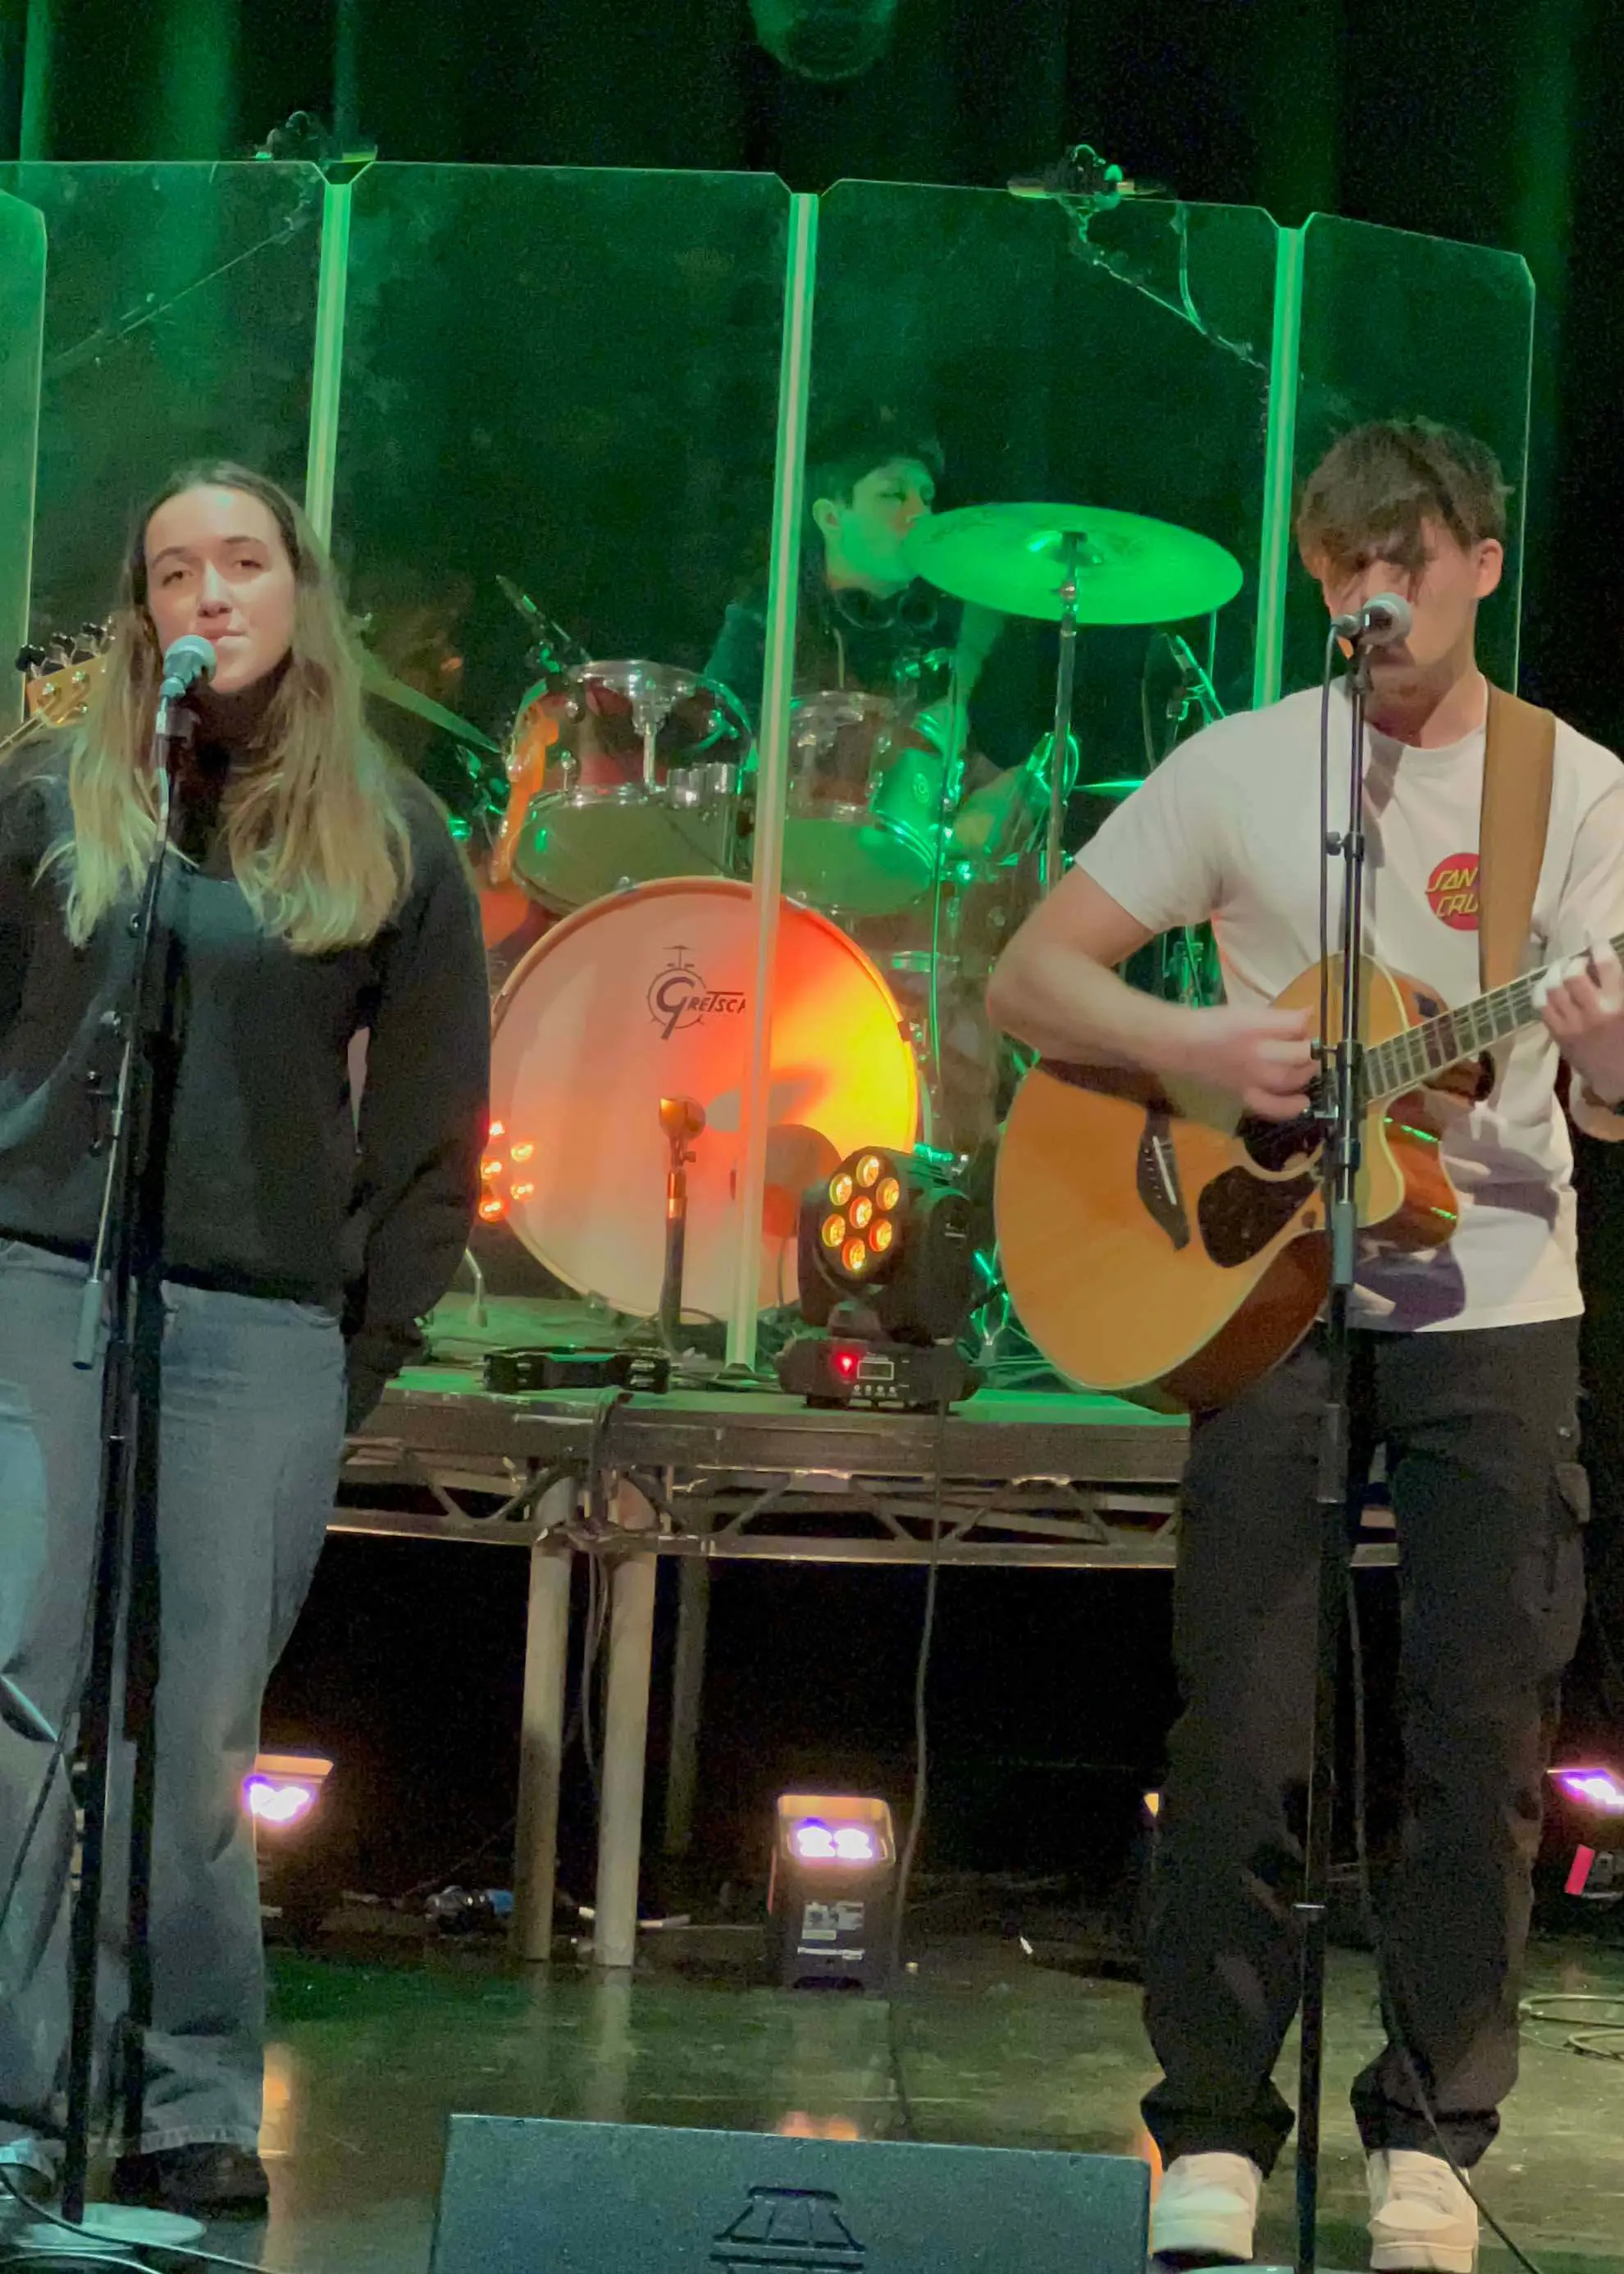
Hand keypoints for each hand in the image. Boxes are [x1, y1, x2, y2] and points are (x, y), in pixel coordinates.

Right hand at [1174, 1003, 1316, 1120]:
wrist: (1180, 1045)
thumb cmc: (1212, 1023)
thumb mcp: (1247, 1011)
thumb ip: (1279, 1016)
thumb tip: (1308, 1014)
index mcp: (1255, 1026)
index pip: (1295, 1024)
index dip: (1306, 1020)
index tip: (1304, 1019)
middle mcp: (1256, 1054)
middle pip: (1299, 1054)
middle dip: (1310, 1048)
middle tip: (1305, 1044)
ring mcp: (1251, 1078)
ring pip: (1291, 1079)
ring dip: (1306, 1072)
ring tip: (1306, 1065)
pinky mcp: (1244, 1095)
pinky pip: (1271, 1107)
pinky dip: (1290, 1107)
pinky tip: (1302, 1102)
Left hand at [1538, 941, 1623, 1103]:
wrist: (1620, 1077)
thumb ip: (1619, 986)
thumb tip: (1605, 963)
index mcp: (1618, 1003)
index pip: (1606, 965)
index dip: (1599, 948)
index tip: (1597, 944)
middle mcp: (1594, 1011)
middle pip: (1573, 975)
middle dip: (1574, 963)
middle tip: (1577, 963)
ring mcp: (1573, 1024)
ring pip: (1553, 988)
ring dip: (1555, 974)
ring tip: (1560, 971)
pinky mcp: (1559, 1035)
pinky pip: (1541, 1007)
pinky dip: (1541, 992)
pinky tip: (1547, 988)